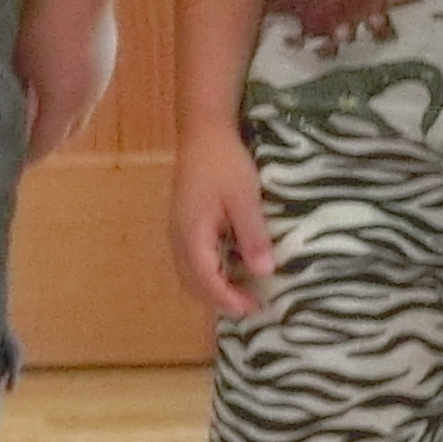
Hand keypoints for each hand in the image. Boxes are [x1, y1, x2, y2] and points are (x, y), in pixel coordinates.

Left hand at [16, 0, 115, 162]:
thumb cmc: (41, 23)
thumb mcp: (17, 61)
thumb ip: (12, 93)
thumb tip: (1, 112)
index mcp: (67, 105)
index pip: (44, 145)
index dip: (24, 155)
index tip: (3, 158)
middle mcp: (90, 96)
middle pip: (67, 132)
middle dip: (45, 139)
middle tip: (19, 139)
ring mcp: (103, 73)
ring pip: (80, 107)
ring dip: (60, 113)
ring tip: (34, 107)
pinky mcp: (106, 51)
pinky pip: (87, 84)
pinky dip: (69, 90)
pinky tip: (54, 74)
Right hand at [171, 123, 277, 318]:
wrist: (204, 132)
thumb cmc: (224, 162)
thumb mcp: (244, 197)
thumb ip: (252, 235)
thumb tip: (264, 273)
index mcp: (191, 235)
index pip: (206, 280)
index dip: (228, 299)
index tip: (253, 309)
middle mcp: (179, 239)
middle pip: (193, 283)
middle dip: (220, 300)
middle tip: (252, 305)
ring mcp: (179, 232)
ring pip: (191, 274)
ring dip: (214, 288)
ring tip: (244, 291)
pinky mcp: (185, 225)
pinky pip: (193, 260)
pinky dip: (210, 273)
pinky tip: (232, 268)